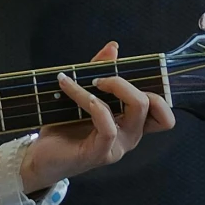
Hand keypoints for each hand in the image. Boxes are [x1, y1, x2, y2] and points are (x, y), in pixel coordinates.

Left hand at [19, 40, 175, 190]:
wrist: (40, 157)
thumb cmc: (64, 127)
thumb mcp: (84, 95)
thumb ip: (100, 72)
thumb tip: (113, 47)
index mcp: (131, 124)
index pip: (163, 113)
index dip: (155, 91)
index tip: (125, 77)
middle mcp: (130, 136)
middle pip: (153, 104)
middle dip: (127, 82)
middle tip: (99, 79)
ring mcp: (117, 146)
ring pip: (136, 109)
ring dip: (111, 86)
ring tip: (81, 81)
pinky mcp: (100, 153)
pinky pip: (108, 125)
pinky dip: (93, 103)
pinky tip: (73, 92)